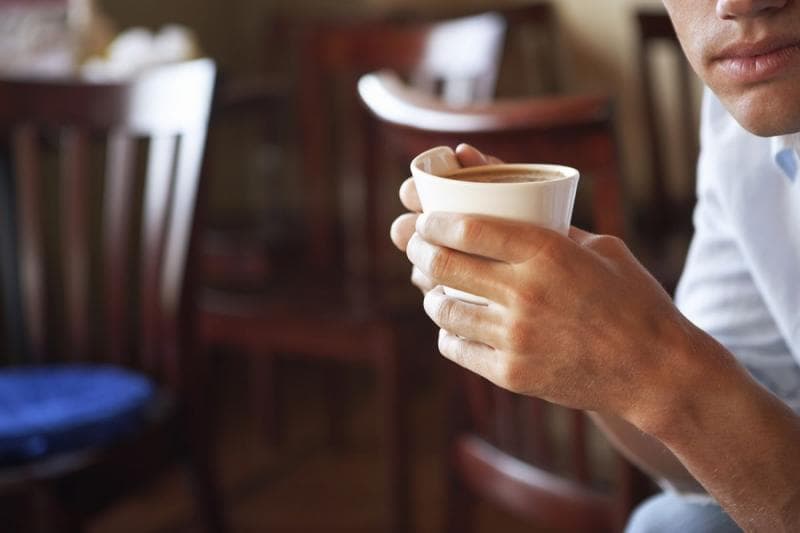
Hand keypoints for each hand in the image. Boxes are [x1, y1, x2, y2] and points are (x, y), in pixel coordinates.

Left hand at [391, 145, 700, 422]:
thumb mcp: (599, 248)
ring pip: (443, 309)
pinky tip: (453, 325)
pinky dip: (448, 332)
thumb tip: (507, 200)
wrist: (655, 371)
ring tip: (433, 287)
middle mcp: (525, 293)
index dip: (434, 221)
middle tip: (416, 246)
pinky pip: (457, 348)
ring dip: (430, 293)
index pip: (467, 228)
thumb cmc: (631, 299)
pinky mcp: (513, 374)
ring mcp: (516, 337)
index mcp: (546, 253)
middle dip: (418, 250)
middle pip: (444, 265)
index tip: (426, 219)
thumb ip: (549, 226)